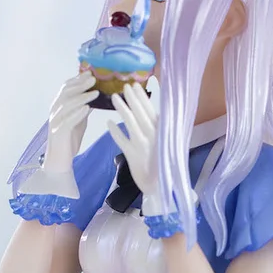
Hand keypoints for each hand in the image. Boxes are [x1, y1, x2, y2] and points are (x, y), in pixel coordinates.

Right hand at [22, 71, 97, 197]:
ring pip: (67, 104)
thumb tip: (95, 96)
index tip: (90, 73)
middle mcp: (55, 110)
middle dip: (80, 84)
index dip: (77, 79)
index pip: (67, 87)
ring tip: (95, 92)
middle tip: (94, 79)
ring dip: (82, 97)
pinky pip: (68, 120)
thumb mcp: (79, 120)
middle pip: (67, 93)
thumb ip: (83, 108)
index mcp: (58, 105)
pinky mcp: (59, 132)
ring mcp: (55, 121)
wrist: (59, 160)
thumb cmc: (69, 140)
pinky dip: (78, 113)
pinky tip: (87, 108)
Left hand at [107, 84, 164, 213]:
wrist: (159, 187)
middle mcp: (153, 136)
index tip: (135, 86)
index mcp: (162, 132)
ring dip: (121, 108)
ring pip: (130, 122)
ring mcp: (142, 145)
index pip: (151, 110)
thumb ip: (159, 130)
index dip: (142, 97)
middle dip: (131, 98)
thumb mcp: (165, 144)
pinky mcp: (132, 155)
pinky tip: (108, 123)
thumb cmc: (161, 164)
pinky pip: (121, 140)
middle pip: (140, 112)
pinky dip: (114, 130)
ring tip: (113, 97)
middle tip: (123, 86)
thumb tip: (152, 113)